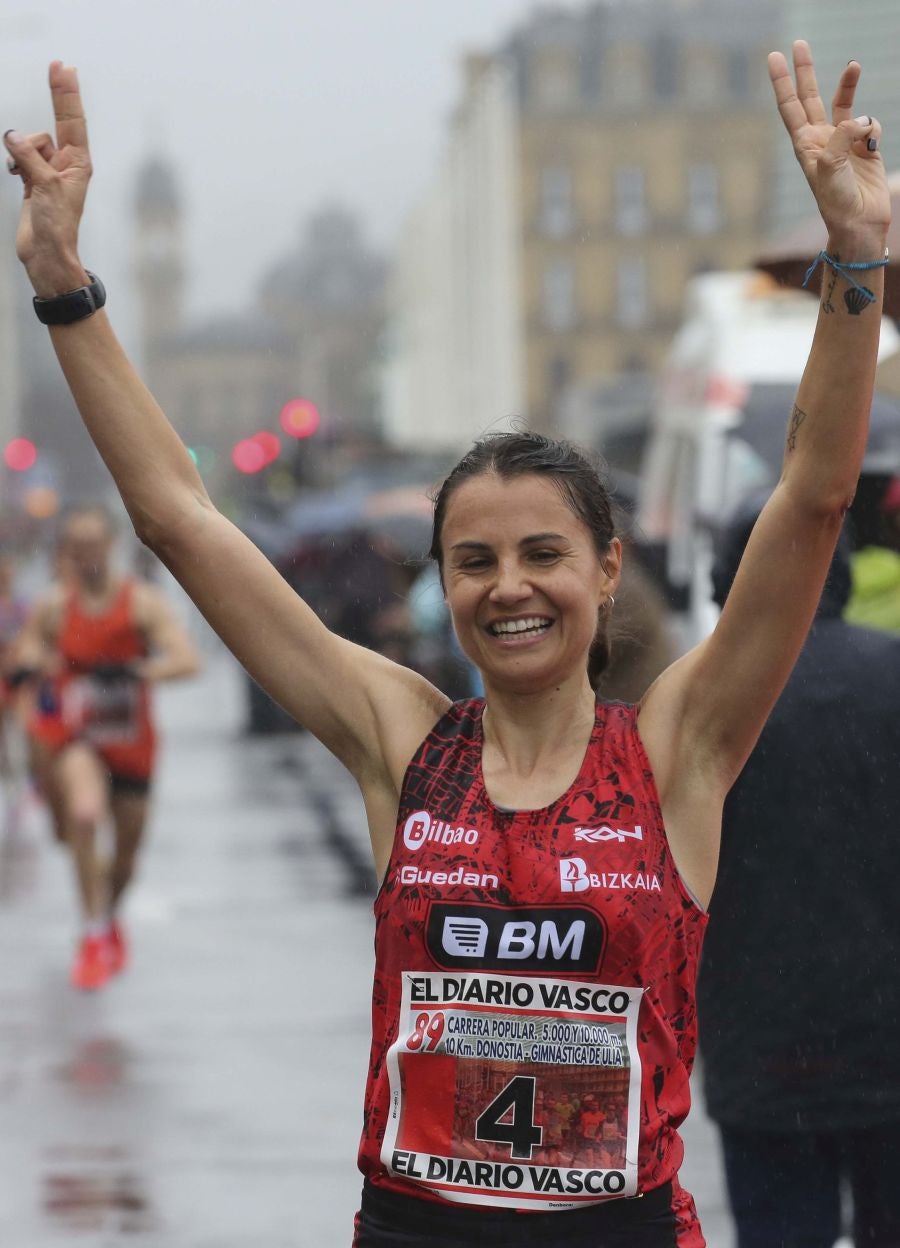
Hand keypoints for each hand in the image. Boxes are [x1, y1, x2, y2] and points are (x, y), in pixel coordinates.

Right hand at [3, 61, 91, 295]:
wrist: (46, 254)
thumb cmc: (55, 225)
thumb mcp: (44, 185)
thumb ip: (28, 156)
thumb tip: (11, 136)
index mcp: (79, 164)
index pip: (72, 121)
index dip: (67, 93)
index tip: (65, 67)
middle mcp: (67, 164)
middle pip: (55, 124)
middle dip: (56, 97)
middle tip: (58, 64)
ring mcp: (49, 171)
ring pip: (30, 143)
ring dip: (23, 154)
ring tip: (27, 178)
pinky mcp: (33, 180)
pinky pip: (19, 157)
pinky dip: (14, 163)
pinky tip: (16, 177)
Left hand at [769, 41, 890, 252]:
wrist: (859, 223)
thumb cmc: (837, 201)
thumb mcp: (831, 167)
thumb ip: (842, 136)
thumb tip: (862, 119)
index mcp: (805, 144)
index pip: (790, 106)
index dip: (782, 82)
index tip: (774, 57)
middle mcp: (822, 139)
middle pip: (811, 97)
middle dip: (805, 71)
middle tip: (798, 44)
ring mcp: (844, 141)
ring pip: (845, 102)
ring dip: (849, 84)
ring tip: (853, 66)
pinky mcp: (866, 146)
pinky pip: (871, 124)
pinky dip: (874, 128)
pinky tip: (871, 146)